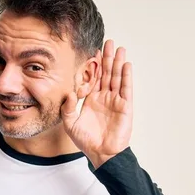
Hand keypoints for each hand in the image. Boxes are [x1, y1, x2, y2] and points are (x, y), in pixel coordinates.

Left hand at [61, 39, 133, 168]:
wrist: (101, 154)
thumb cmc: (86, 141)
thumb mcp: (70, 123)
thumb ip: (67, 108)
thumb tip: (68, 92)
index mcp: (92, 100)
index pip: (94, 78)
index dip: (95, 65)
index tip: (93, 51)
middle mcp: (105, 98)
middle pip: (107, 73)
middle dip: (107, 58)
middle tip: (108, 41)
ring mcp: (116, 101)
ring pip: (117, 77)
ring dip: (118, 63)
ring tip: (119, 48)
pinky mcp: (125, 106)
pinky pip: (126, 88)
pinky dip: (126, 76)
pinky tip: (126, 64)